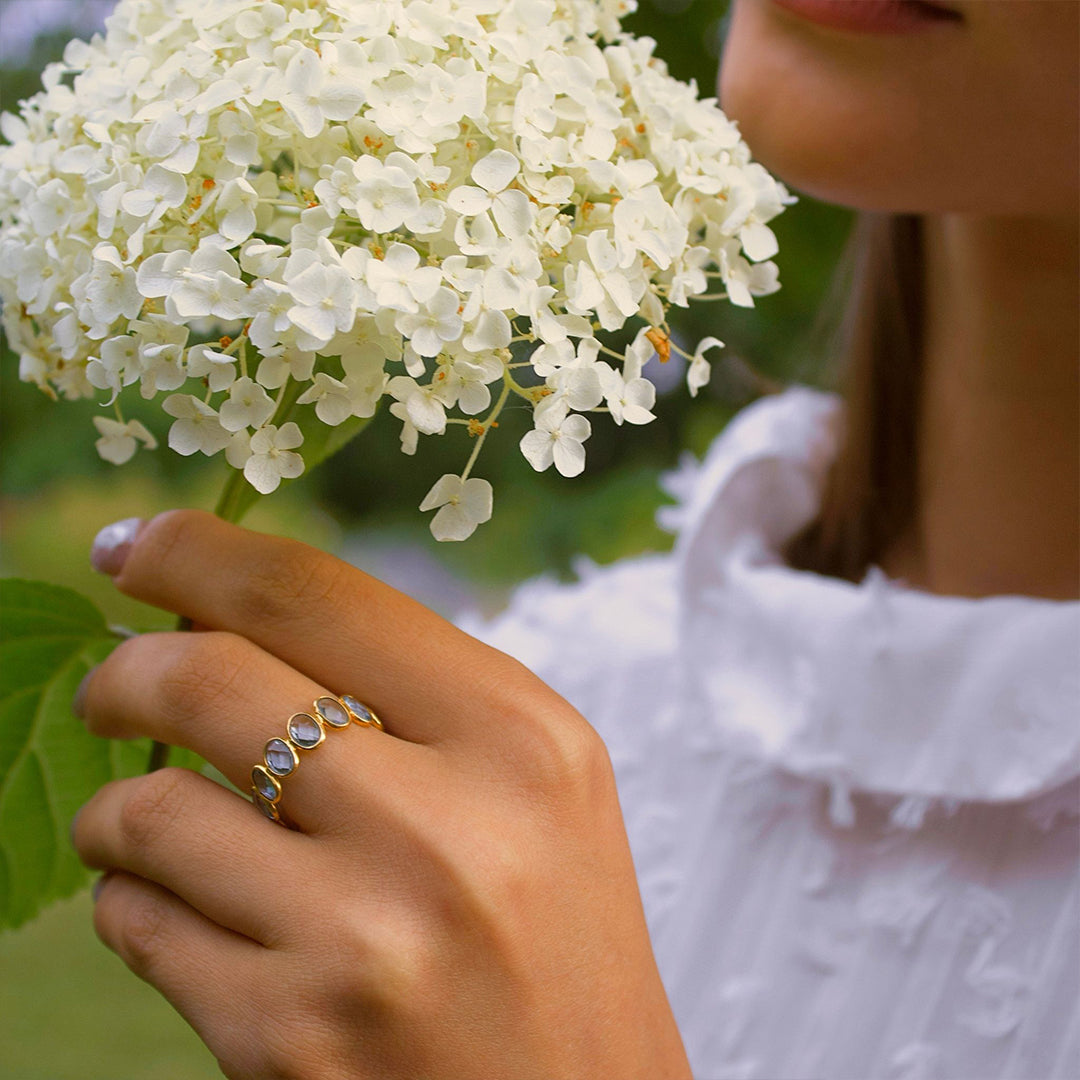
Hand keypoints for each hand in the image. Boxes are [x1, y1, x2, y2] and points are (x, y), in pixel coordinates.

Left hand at [72, 510, 690, 1079]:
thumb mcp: (528, 779)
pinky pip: (136, 927)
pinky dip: (133, 902)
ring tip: (143, 823)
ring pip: (144, 811)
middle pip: (205, 677)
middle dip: (123, 672)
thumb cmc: (552, 929)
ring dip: (118, 809)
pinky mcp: (287, 1040)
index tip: (135, 548)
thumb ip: (406, 687)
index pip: (312, 594)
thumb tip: (229, 610)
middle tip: (112, 687)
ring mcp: (362, 938)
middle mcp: (447, 827)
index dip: (195, 552)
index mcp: (518, 736)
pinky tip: (183, 911)